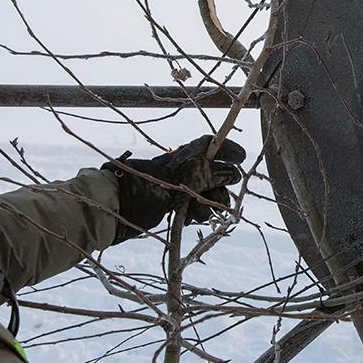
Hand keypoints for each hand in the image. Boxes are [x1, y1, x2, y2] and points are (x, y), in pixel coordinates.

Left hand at [105, 135, 247, 242]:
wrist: (121, 206)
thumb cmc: (151, 187)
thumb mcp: (185, 180)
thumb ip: (211, 176)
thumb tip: (235, 173)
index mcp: (187, 155)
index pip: (213, 145)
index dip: (228, 150)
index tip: (241, 158)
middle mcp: (185, 167)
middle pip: (215, 173)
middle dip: (220, 188)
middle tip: (220, 200)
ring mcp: (180, 184)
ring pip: (206, 192)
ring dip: (208, 204)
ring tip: (198, 213)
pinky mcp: (174, 202)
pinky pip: (195, 205)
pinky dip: (196, 212)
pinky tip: (189, 218)